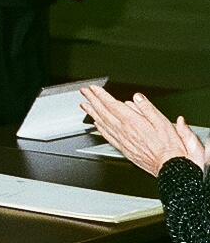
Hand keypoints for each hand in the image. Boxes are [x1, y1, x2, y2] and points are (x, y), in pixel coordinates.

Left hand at [80, 86, 205, 174]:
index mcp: (133, 122)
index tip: (92, 88)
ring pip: (103, 124)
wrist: (172, 168)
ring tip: (85, 106)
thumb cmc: (171, 147)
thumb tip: (137, 98)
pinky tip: (97, 125)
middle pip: (103, 112)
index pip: (112, 104)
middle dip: (92, 100)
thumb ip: (147, 108)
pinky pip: (108, 136)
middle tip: (84, 92)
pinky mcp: (125, 150)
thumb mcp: (163, 122)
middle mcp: (125, 131)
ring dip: (92, 113)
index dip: (100, 95)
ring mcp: (123, 141)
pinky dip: (100, 128)